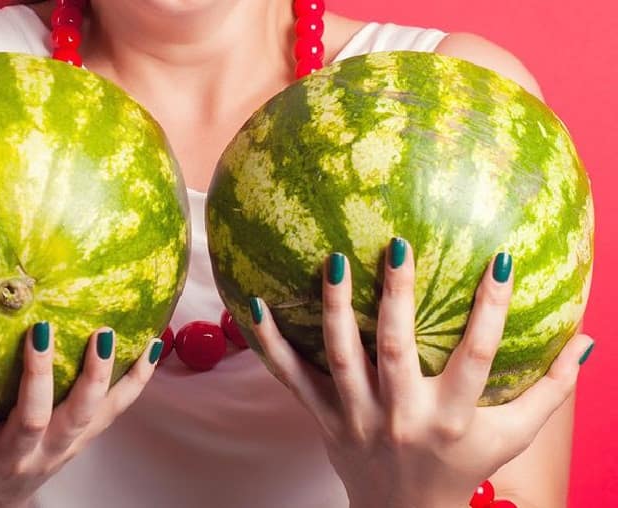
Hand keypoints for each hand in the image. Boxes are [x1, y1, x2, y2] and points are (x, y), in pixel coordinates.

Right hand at [0, 323, 162, 507]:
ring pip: (82, 417)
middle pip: (32, 419)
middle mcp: (16, 454)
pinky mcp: (84, 441)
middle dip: (39, 378)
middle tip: (44, 330)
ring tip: (108, 330)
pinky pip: (117, 413)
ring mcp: (56, 450)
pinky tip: (152, 342)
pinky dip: (136, 381)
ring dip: (97, 376)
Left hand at [249, 240, 592, 507]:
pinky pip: (293, 379)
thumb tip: (587, 340)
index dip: (491, 309)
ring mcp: (358, 418)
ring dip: (335, 309)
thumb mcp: (511, 436)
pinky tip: (255, 305)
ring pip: (340, 358)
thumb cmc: (461, 467)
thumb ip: (549, 390)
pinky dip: (272, 345)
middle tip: (396, 244)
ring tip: (332, 260)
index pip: (479, 356)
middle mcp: (402, 416)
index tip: (500, 260)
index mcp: (452, 416)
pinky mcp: (325, 420)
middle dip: (397, 297)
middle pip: (396, 349)